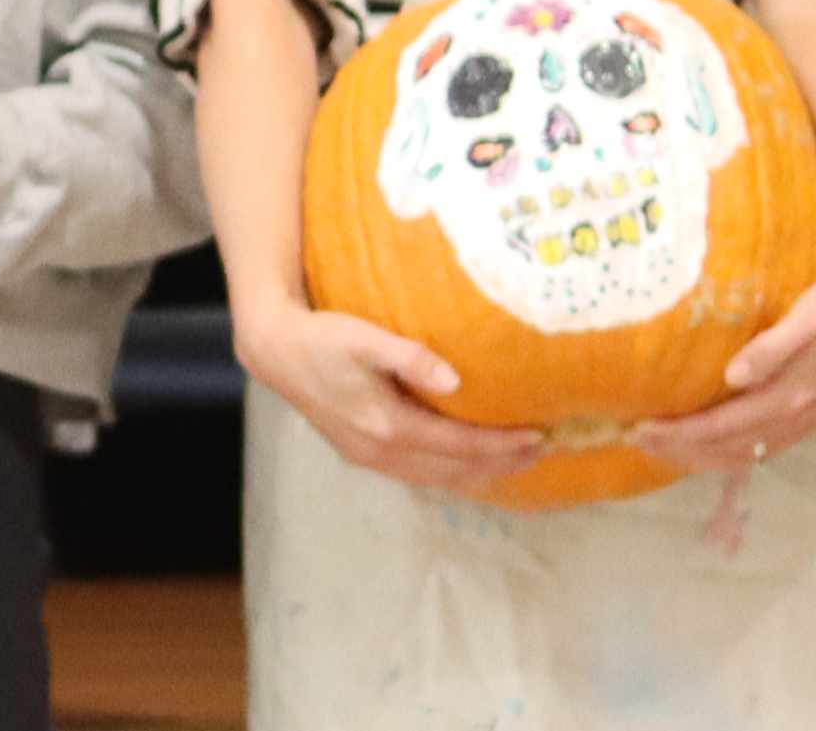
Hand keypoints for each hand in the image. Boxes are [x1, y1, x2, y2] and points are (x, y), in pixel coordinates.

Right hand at [231, 295, 550, 492]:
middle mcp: (379, 452)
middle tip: (539, 454)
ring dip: (476, 473)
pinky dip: (449, 472)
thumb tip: (455, 381)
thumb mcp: (366, 338)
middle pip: (451, 470)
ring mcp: (368, 457)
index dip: (500, 445)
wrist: (275, 351)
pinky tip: (464, 464)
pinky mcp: (360, 453)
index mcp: (386, 426)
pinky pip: (417, 473)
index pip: (457, 444)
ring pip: (434, 478)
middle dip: (498, 466)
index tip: (537, 438)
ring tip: (512, 464)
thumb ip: (411, 357)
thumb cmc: (322, 338)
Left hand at [628, 242, 815, 474]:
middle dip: (680, 450)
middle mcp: (798, 419)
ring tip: (662, 449)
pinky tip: (709, 445)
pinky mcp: (812, 418)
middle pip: (729, 449)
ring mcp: (807, 423)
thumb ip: (773, 348)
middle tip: (635, 441)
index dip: (681, 433)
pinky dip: (727, 452)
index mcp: (792, 398)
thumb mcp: (809, 317)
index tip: (640, 428)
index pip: (724, 427)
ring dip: (701, 456)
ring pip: (744, 455)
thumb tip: (734, 376)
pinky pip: (760, 448)